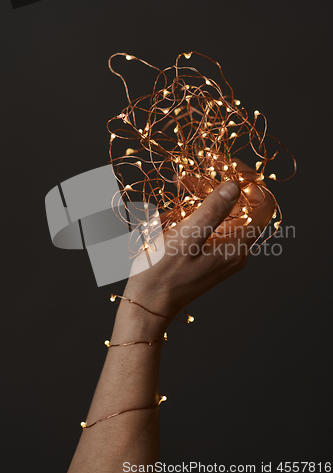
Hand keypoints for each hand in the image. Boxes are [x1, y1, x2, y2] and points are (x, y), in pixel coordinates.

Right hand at [124, 159, 274, 325]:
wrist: (147, 305)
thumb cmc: (162, 274)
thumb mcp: (187, 237)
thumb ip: (214, 210)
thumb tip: (236, 185)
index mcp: (237, 245)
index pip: (263, 204)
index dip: (250, 180)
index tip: (225, 166)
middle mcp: (237, 250)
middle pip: (243, 206)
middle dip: (220, 184)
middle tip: (193, 174)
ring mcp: (224, 254)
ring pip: (226, 214)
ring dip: (207, 195)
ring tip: (181, 182)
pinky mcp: (210, 255)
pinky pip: (213, 225)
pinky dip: (200, 209)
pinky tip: (180, 202)